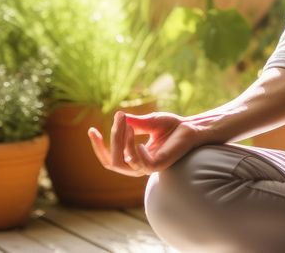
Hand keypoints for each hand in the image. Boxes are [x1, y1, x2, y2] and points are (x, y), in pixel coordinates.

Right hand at [88, 110, 203, 176]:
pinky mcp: (159, 165)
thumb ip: (132, 123)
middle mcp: (140, 165)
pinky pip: (141, 164)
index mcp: (136, 157)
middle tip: (118, 119)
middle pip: (113, 162)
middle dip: (111, 141)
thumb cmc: (173, 126)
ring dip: (121, 142)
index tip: (91, 130)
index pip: (110, 159)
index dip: (99, 147)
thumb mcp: (148, 122)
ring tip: (128, 123)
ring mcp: (149, 167)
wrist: (193, 127)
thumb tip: (117, 117)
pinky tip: (135, 137)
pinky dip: (134, 151)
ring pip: (123, 162)